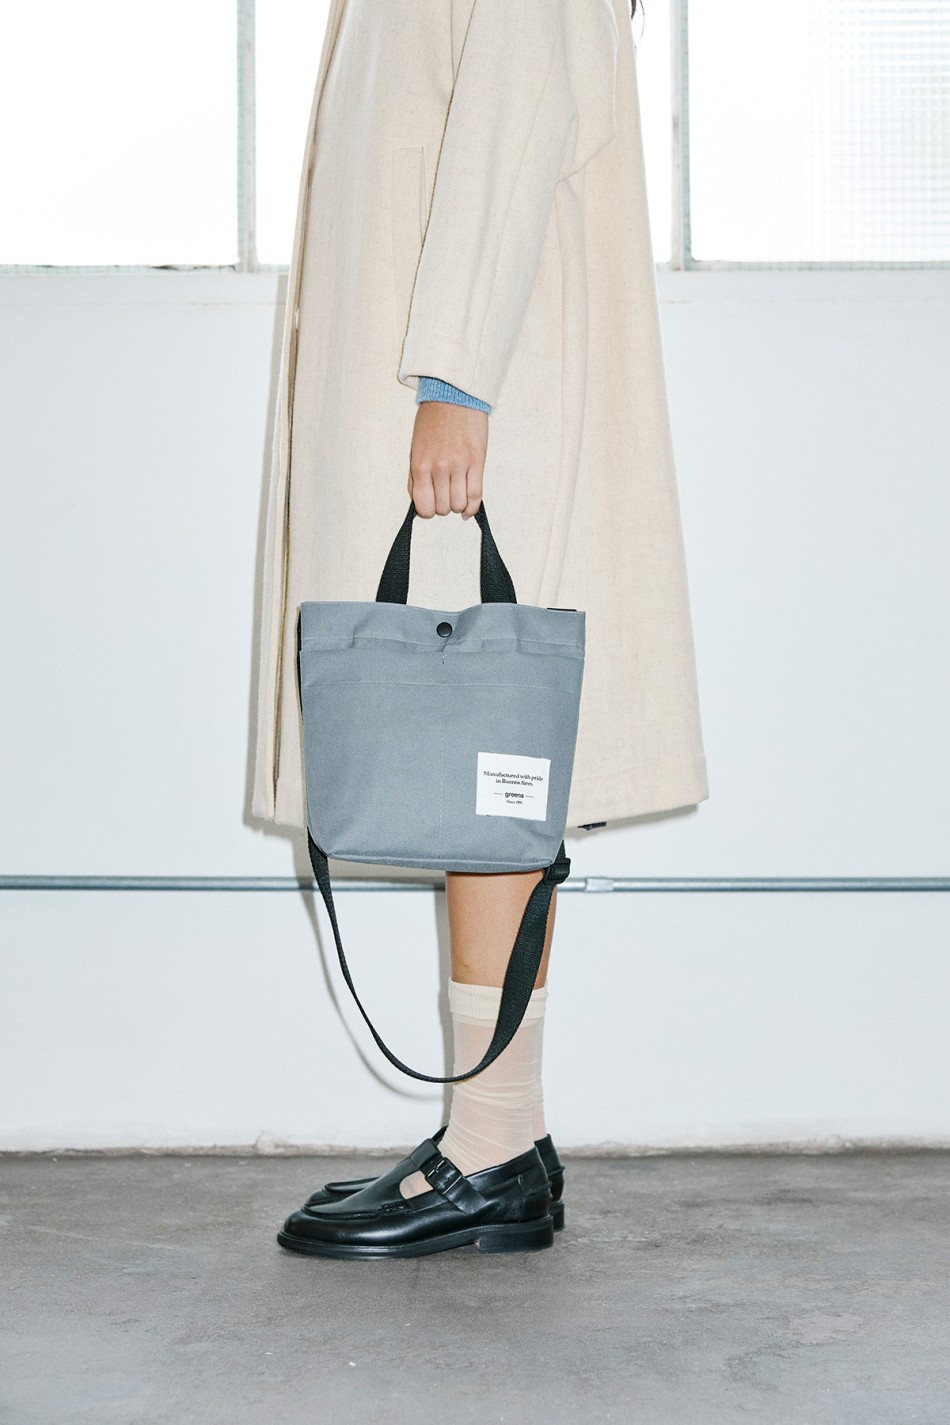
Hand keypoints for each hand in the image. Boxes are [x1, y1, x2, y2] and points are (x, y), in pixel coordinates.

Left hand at [407, 401, 486, 519]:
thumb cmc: (433, 421)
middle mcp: (439, 468)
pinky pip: (476, 495)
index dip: (428, 511)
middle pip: (443, 508)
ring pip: (460, 504)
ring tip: (457, 494)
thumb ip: (415, 477)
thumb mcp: (415, 449)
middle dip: (444, 506)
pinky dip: (473, 506)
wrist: (453, 397)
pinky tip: (469, 506)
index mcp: (420, 466)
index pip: (424, 507)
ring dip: (458, 505)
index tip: (431, 505)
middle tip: (445, 495)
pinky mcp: (477, 462)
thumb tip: (420, 501)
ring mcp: (459, 466)